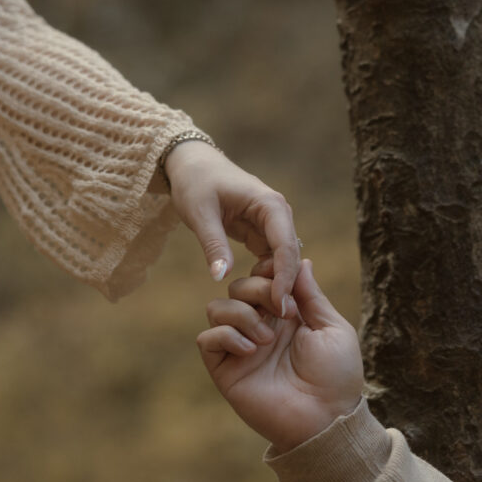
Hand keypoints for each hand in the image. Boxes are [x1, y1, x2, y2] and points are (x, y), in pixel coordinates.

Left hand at [165, 140, 299, 316]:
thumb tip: (221, 278)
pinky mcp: (261, 232)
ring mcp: (271, 224)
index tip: (280, 305)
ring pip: (282, 260)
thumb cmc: (195, 183)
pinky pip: (270, 259)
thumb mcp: (199, 214)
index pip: (286, 246)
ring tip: (268, 312)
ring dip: (277, 283)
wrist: (192, 164)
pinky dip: (266, 277)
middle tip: (279, 317)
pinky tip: (259, 298)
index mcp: (270, 204)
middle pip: (290, 255)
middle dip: (286, 285)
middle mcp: (278, 213)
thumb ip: (213, 245)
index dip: (285, 277)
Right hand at [196, 259, 362, 453]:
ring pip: (217, 307)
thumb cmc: (336, 377)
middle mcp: (259, 327)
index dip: (268, 270)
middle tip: (283, 311)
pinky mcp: (225, 369)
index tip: (283, 279)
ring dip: (242, 314)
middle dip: (257, 289)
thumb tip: (303, 260)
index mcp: (285, 315)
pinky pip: (207, 338)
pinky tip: (251, 350)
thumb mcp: (332, 328)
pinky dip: (227, 336)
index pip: (261, 276)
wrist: (325, 419)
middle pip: (237, 286)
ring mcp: (240, 348)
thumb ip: (312, 294)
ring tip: (267, 339)